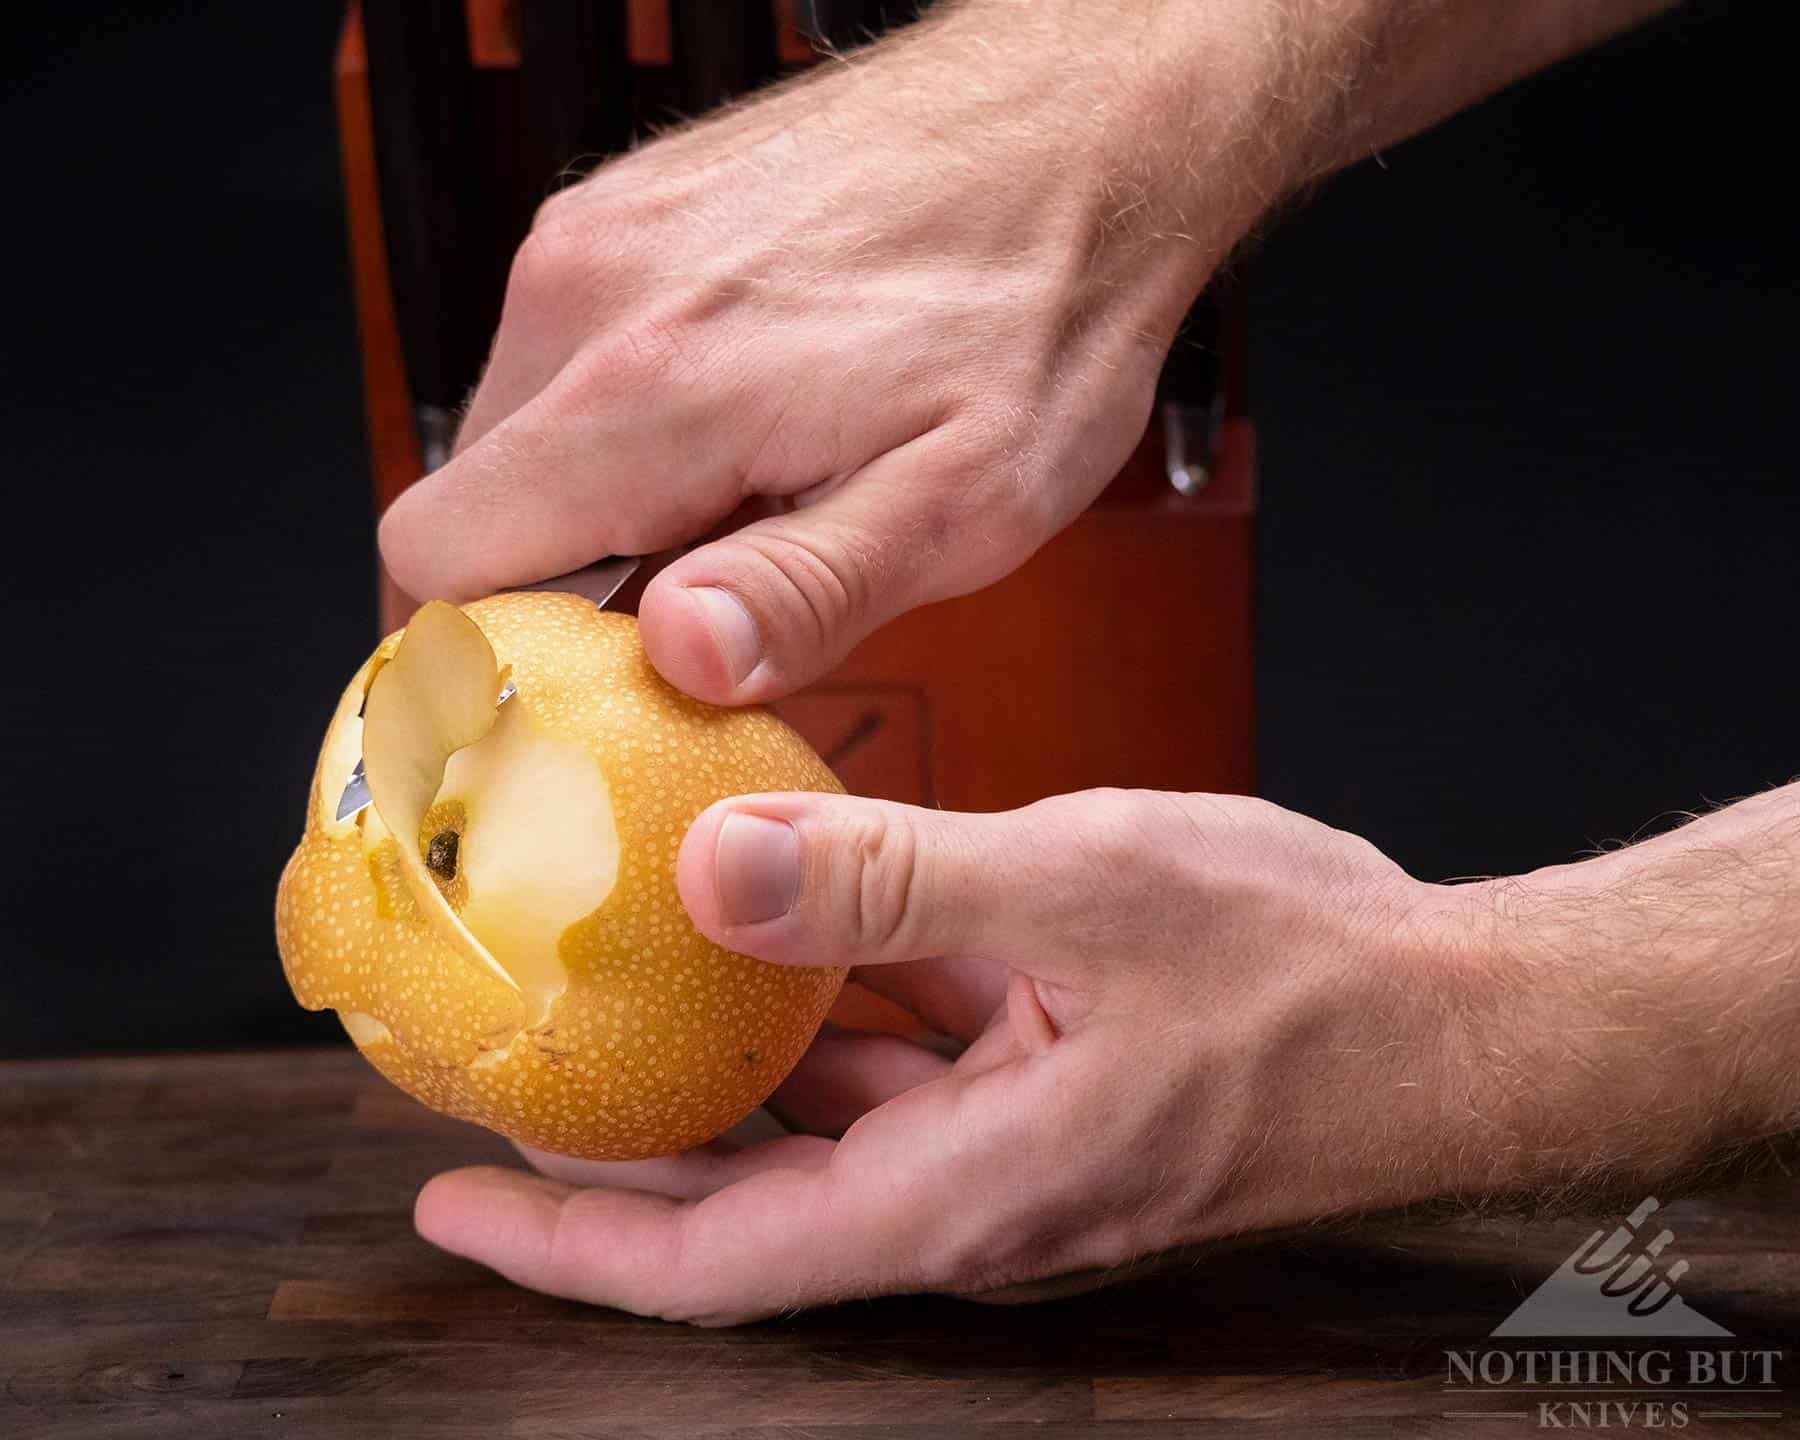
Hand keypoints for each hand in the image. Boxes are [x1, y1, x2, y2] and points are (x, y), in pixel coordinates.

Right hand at [377, 6, 1242, 703]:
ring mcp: (602, 236)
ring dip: (605, 502)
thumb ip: (810, 589)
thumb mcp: (966, 500)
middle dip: (565, 585)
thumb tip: (682, 654)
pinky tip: (747, 422)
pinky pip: (569, 357)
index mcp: (653, 387)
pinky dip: (629, 421)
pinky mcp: (627, 209)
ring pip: (521, 434)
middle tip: (707, 602)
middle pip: (474, 505)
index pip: (440, 559)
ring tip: (751, 497)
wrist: (1080, 128)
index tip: (573, 696)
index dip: (486, 654)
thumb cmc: (1040, 307)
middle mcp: (592, 293)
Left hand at [414, 789, 1532, 1322]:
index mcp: (964, 1191)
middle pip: (750, 1198)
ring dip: (722, 1073)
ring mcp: (1016, 1148)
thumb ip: (892, 883)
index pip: (719, 1259)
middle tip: (510, 1072)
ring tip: (616, 999)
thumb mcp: (1087, 889)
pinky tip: (787, 933)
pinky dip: (832, 1017)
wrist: (1462, 1017)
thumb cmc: (1306, 974)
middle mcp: (975, 1197)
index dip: (571, 1243)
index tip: (455, 1191)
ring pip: (826, 1125)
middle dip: (620, 1150)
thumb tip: (714, 871)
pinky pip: (908, 1067)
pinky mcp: (1053, 1094)